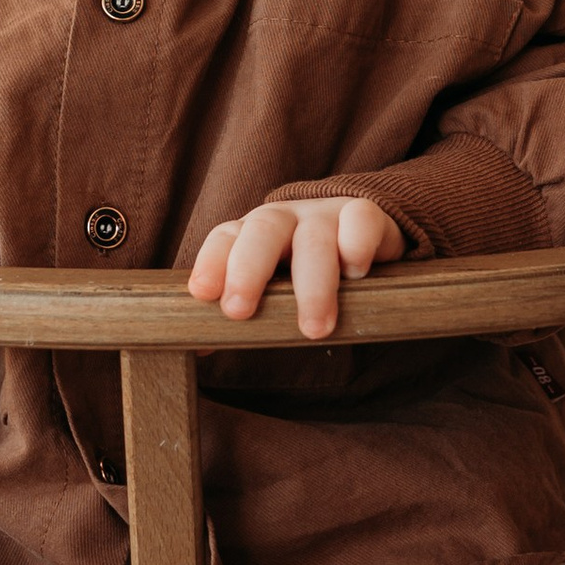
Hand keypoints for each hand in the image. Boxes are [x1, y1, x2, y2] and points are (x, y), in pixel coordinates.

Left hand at [187, 196, 405, 339]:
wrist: (361, 236)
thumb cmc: (303, 271)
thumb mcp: (271, 288)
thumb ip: (241, 311)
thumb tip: (198, 349)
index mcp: (252, 234)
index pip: (224, 239)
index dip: (211, 263)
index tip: (202, 294)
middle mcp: (285, 220)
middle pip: (262, 231)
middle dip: (248, 269)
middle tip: (240, 312)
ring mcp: (325, 215)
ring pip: (313, 239)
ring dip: (312, 285)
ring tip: (314, 329)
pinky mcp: (365, 215)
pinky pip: (360, 219)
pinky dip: (356, 245)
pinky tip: (355, 273)